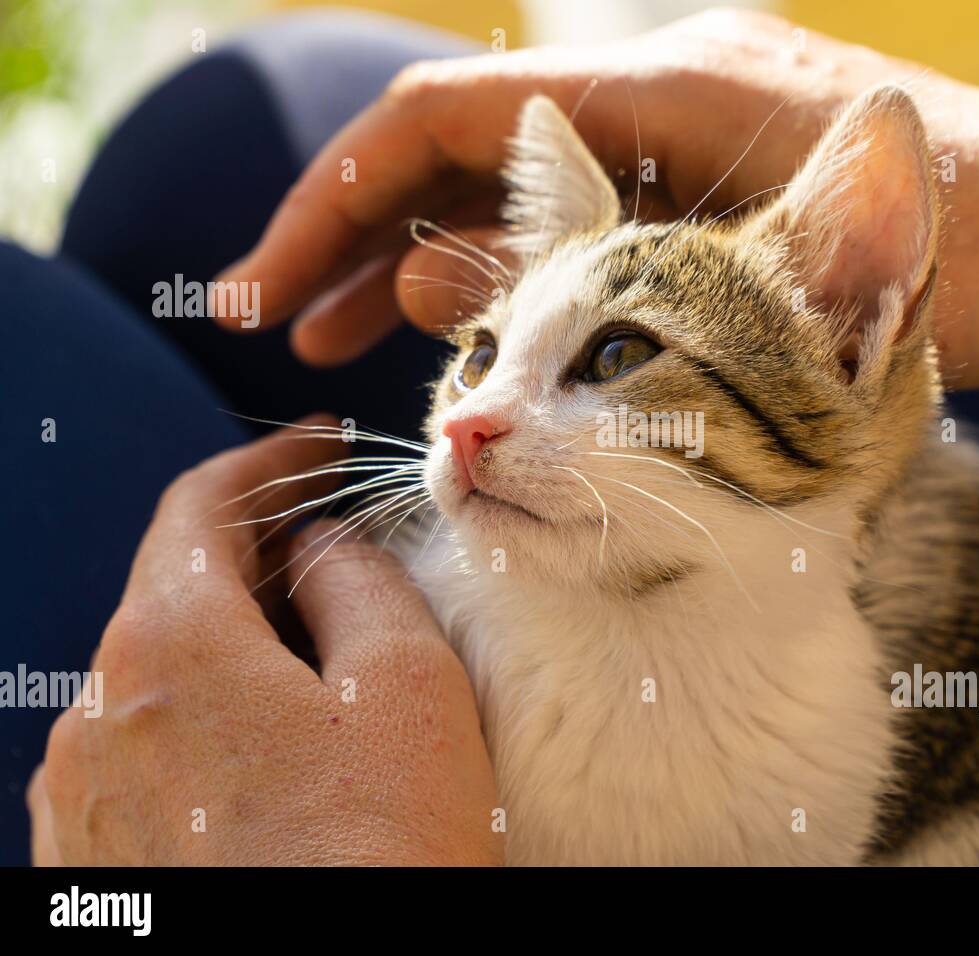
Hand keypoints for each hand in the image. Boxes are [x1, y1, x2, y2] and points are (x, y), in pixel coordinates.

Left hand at [29, 420, 501, 865]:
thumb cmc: (377, 857)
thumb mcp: (406, 685)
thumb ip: (358, 580)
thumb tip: (319, 546)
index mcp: (166, 646)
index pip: (200, 505)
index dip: (267, 461)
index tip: (318, 449)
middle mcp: (95, 713)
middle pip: (173, 586)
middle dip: (257, 553)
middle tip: (340, 549)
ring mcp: (80, 796)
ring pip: (158, 673)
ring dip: (234, 640)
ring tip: (321, 658)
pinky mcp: (89, 864)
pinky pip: (145, 750)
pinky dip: (205, 716)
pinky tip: (272, 748)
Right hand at [216, 8, 978, 388]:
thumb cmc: (976, 257)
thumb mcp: (752, 294)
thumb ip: (577, 279)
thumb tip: (415, 269)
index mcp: (661, 81)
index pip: (436, 120)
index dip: (327, 202)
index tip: (261, 291)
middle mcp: (666, 82)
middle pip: (461, 144)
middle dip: (359, 233)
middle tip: (288, 329)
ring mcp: (695, 125)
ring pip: (523, 177)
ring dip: (438, 253)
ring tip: (366, 337)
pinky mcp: (725, 173)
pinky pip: (590, 204)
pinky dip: (527, 263)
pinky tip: (492, 319)